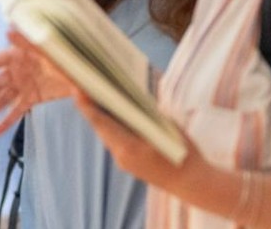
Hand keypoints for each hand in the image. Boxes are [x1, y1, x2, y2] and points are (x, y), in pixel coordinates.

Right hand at [0, 31, 84, 135]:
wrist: (87, 71)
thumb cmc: (66, 55)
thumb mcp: (47, 48)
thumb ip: (27, 41)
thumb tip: (9, 30)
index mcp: (18, 55)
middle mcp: (18, 70)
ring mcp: (25, 84)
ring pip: (3, 99)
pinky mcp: (33, 97)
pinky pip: (17, 111)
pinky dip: (6, 121)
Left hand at [69, 79, 205, 193]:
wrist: (193, 184)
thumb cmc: (183, 153)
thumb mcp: (166, 127)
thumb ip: (145, 114)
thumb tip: (129, 99)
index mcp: (128, 147)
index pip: (100, 122)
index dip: (87, 105)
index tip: (77, 88)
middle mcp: (120, 156)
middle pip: (100, 127)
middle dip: (92, 107)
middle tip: (85, 86)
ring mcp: (123, 162)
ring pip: (107, 135)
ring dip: (101, 117)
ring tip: (95, 96)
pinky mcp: (128, 164)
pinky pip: (115, 141)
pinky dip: (112, 127)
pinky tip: (113, 114)